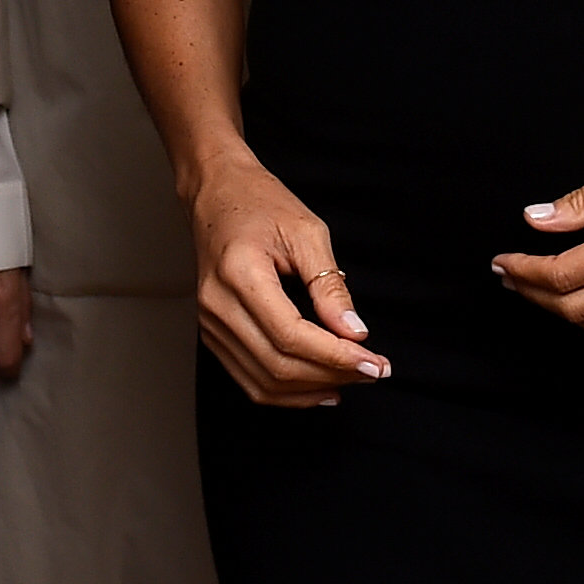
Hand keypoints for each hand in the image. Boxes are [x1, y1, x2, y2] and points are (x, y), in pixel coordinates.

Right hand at [188, 149, 389, 406]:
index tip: (374, 363)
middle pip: (277, 364)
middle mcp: (217, 306)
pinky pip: (249, 377)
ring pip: (263, 381)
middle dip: (331, 375)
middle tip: (373, 371)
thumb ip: (329, 285)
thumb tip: (354, 332)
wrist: (216, 193)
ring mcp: (210, 324)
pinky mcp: (213, 333)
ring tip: (353, 380)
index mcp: (239, 274)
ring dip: (311, 390)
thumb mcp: (306, 231)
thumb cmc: (259, 203)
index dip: (336, 356)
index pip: (291, 335)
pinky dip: (287, 391)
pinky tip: (319, 386)